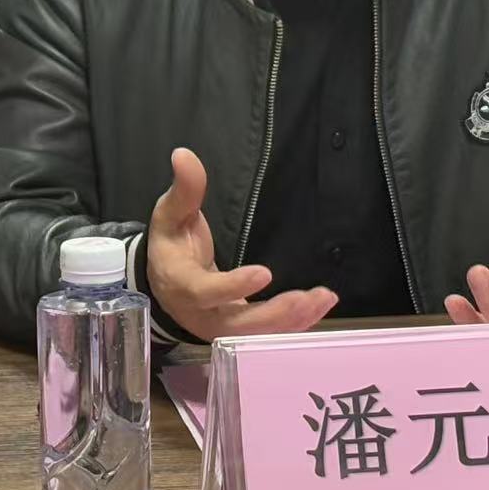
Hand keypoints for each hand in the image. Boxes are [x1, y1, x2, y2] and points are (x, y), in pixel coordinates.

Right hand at [144, 147, 337, 339]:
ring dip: (292, 320)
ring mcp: (221, 329)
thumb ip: (184, 190)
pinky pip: (267, 334)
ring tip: (322, 298)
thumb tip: (183, 155)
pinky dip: (295, 323)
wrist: (166, 284)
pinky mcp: (240, 331)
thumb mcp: (170, 216)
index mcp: (182, 285)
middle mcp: (202, 315)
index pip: (205, 291)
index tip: (264, 273)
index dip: (233, 287)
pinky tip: (320, 304)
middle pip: (237, 326)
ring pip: (257, 334)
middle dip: (273, 315)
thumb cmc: (171, 246)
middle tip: (304, 298)